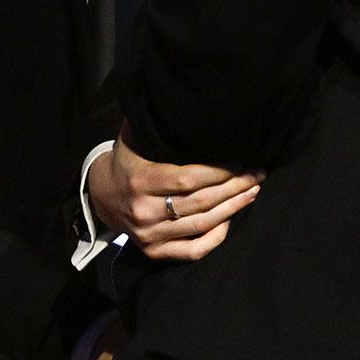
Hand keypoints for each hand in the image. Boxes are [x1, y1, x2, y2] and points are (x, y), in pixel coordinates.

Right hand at [87, 137, 257, 263]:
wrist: (102, 196)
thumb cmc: (128, 162)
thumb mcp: (134, 139)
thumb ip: (158, 126)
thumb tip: (187, 107)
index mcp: (140, 181)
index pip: (188, 179)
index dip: (219, 172)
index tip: (240, 161)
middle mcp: (144, 212)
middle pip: (201, 202)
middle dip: (235, 187)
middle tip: (257, 174)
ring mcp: (149, 236)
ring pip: (202, 225)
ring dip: (233, 208)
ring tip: (253, 191)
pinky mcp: (154, 252)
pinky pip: (194, 250)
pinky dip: (217, 237)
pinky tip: (232, 219)